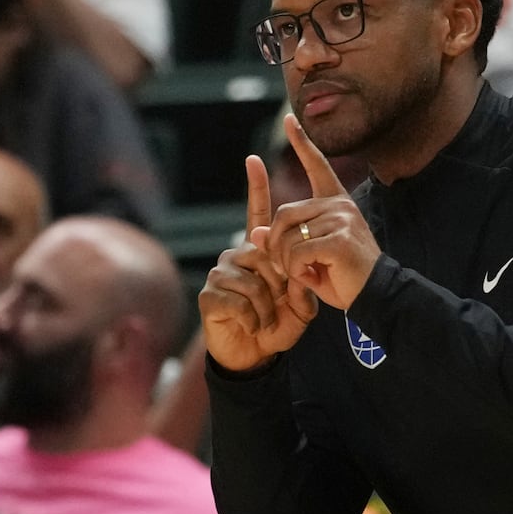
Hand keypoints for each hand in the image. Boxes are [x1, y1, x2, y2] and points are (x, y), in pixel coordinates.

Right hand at [199, 147, 319, 371]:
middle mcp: (237, 256)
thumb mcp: (302, 306)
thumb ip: (302, 282)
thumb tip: (286, 260)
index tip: (254, 159)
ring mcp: (221, 273)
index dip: (256, 188)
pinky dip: (253, 318)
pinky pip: (239, 300)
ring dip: (267, 306)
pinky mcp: (210, 293)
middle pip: (265, 256)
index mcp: (259, 253)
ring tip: (266, 319)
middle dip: (279, 286)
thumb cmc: (277, 326)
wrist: (255, 355)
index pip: (258, 215)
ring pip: (253, 281)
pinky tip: (252, 325)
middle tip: (279, 307)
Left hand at [265, 114, 381, 310]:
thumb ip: (286, 241)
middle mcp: (339, 205)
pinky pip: (297, 252)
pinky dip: (296, 270)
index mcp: (336, 203)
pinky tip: (311, 276)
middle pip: (283, 214)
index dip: (302, 142)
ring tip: (304, 274)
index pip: (318, 165)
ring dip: (287, 262)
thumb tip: (257, 232)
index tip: (290, 119)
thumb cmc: (343, 277)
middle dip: (276, 244)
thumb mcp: (309, 257)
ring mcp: (340, 219)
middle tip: (286, 266)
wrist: (374, 296)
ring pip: (288, 236)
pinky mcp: (338, 238)